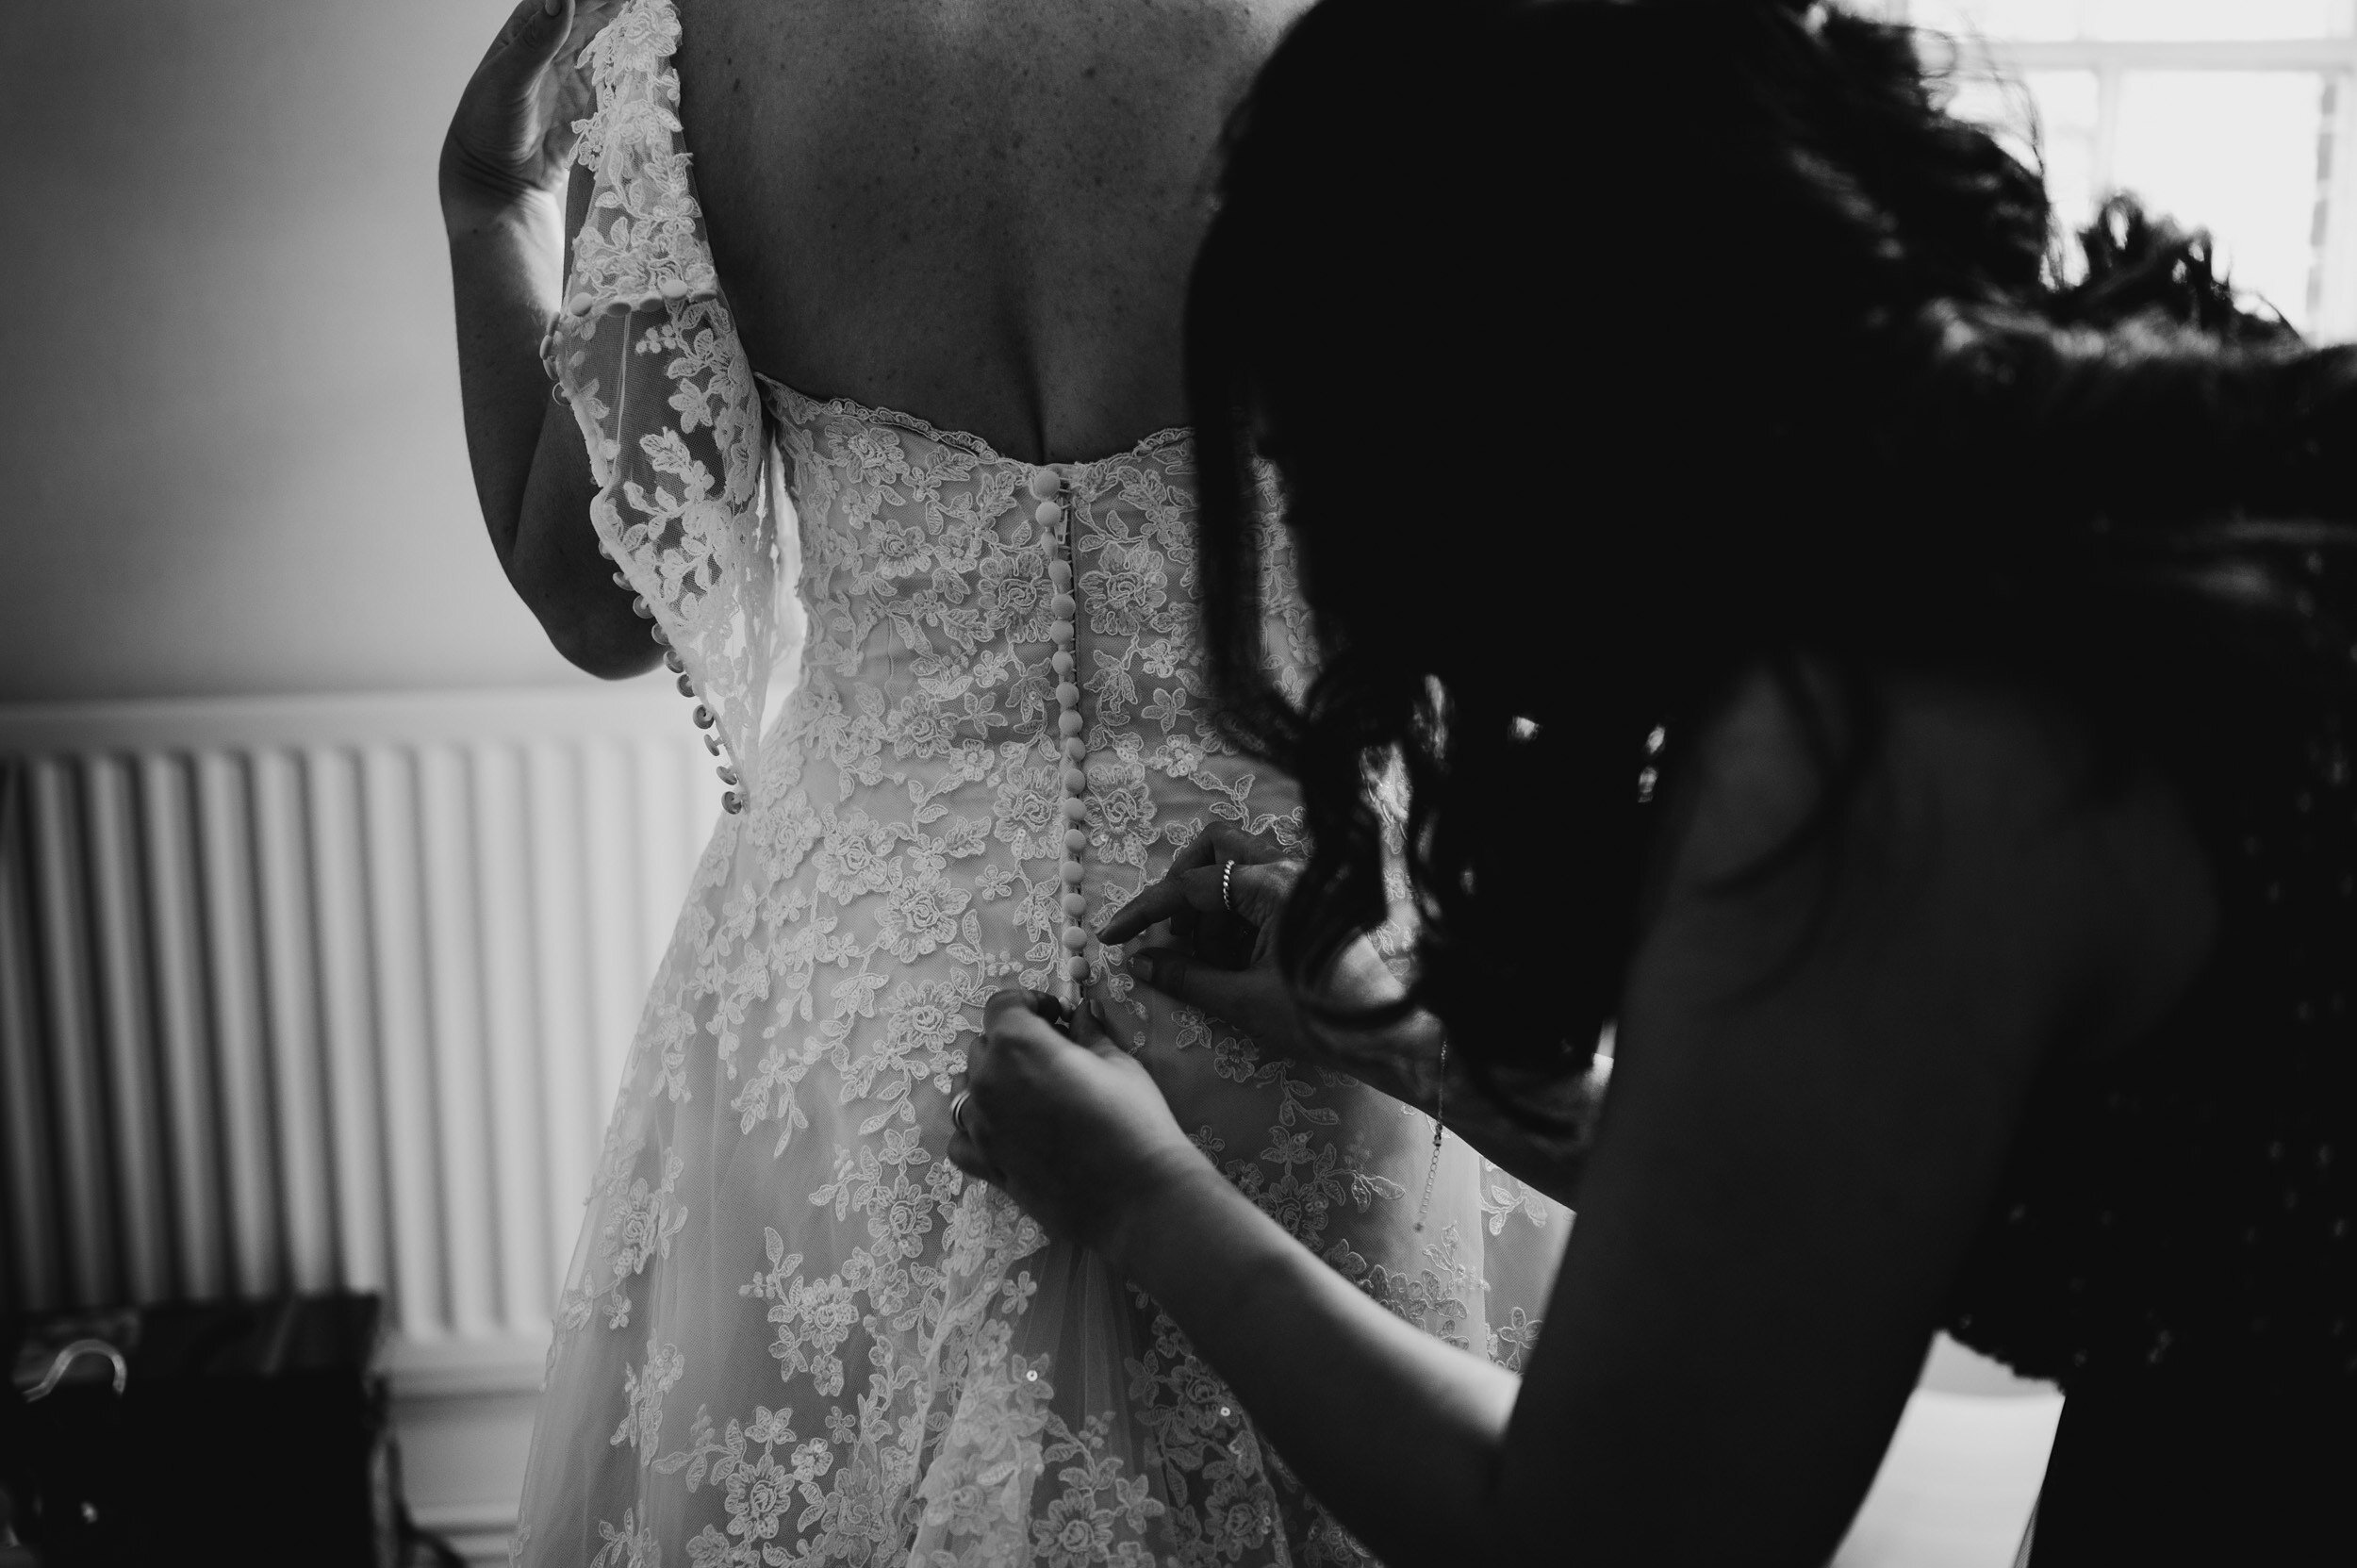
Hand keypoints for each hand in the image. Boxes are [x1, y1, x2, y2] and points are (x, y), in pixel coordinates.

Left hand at [440, 0, 623, 223]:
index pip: (561, 1)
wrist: (498, 182)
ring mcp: (569, 78)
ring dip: (622, 26)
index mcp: (523, 35)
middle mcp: (548, 51)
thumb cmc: (489, 127)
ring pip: (601, 42)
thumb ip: (538, 39)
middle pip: (586, 16)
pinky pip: (610, 78)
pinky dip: (626, 63)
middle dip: (609, 4)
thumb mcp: (510, 79)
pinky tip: (643, 49)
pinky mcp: (586, 106)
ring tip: (647, 13)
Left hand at [948, 990, 1209, 1257]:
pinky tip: (1005, 1128)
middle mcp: (988, 1082)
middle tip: (1053, 1052)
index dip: (1030, 1002)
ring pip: (968, 1088)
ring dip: (993, 1080)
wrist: (1136, 1196)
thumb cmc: (1133, 1119)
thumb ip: (1089, 1032)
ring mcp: (981, 1127)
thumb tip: (1081, 1013)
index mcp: (1017, 1046)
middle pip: (984, 1045)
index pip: (1003, 1005)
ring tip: (1031, 1091)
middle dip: (1014, 1039)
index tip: (1057, 1015)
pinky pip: (962, 1137)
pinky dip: (976, 1127)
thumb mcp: (1118, 1062)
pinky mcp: (987, 1166)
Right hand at [1103, 826, 1444, 1108]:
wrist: (1383, 1038)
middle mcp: (1287, 871)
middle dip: (1182, 888)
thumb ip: (1185, 977)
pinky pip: (1256, 894)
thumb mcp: (1242, 1001)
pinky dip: (1234, 923)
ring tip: (1211, 967)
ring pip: (1234, 871)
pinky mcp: (1307, 905)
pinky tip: (1235, 967)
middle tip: (1176, 939)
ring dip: (1210, 913)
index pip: (1189, 885)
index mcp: (1271, 887)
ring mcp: (1301, 885)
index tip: (1113, 936)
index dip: (1145, 912)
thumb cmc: (1318, 1019)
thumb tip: (1139, 962)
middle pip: (1214, 848)